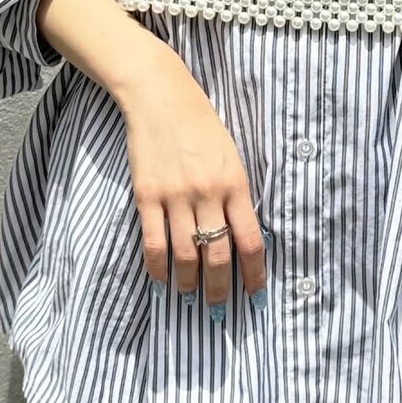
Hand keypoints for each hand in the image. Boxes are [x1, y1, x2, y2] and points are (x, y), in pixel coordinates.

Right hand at [115, 46, 266, 319]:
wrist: (160, 95)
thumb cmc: (200, 122)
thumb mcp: (229, 153)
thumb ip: (234, 191)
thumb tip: (239, 232)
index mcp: (234, 181)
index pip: (250, 238)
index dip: (254, 272)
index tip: (254, 292)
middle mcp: (207, 192)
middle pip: (217, 254)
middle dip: (220, 287)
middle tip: (218, 307)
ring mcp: (175, 195)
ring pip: (185, 254)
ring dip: (189, 282)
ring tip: (190, 294)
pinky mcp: (147, 195)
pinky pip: (153, 242)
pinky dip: (157, 267)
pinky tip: (161, 278)